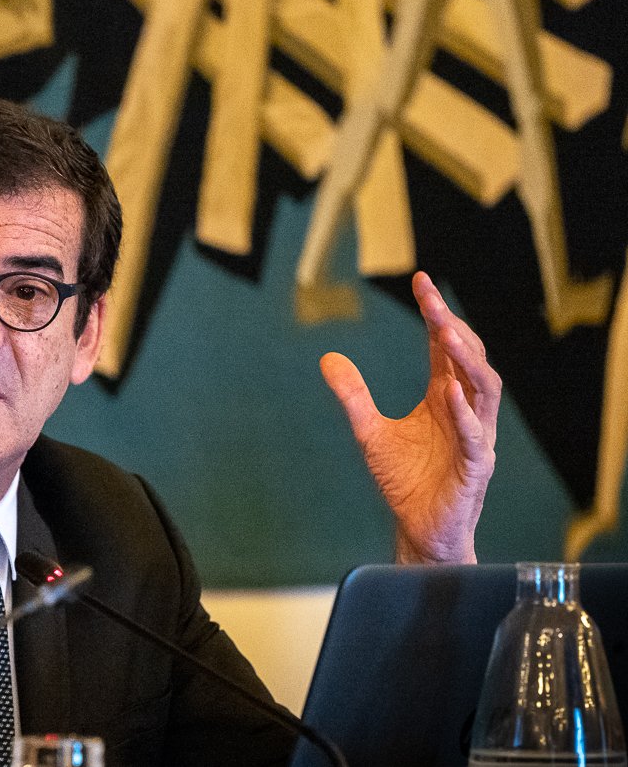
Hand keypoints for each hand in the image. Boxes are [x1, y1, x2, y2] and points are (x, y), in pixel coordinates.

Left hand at [320, 272, 500, 563]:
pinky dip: (464, 414)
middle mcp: (466, 411)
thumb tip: (327, 358)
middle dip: (453, 327)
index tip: (420, 282)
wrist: (418, 529)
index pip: (445, 347)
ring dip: (468, 361)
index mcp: (445, 398)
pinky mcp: (475, 466)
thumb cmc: (405, 479)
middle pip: (468, 359)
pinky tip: (449, 394)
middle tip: (432, 300)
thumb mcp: (369, 432)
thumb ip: (353, 396)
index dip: (436, 315)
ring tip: (448, 334)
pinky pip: (475, 436)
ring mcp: (475, 437)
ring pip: (484, 391)